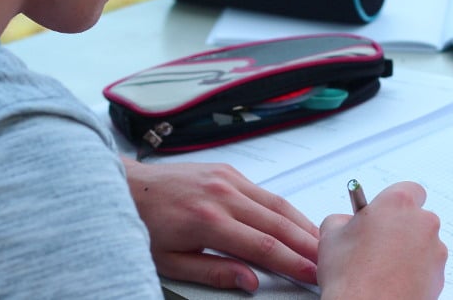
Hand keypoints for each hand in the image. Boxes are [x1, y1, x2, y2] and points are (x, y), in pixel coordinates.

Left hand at [123, 158, 319, 291]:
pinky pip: (263, 191)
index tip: (311, 273)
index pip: (263, 246)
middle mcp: (222, 195)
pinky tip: (293, 220)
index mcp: (208, 221)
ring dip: (301, 223)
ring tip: (318, 241)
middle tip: (326, 259)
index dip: (292, 262)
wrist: (126, 186)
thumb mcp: (170, 262)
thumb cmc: (144, 225)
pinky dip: (283, 207)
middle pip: (278, 222)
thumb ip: (214, 272)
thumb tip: (250, 281)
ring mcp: (227, 178)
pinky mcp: (228, 170)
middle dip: (306, 243)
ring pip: (276, 203)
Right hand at [316, 181, 446, 299]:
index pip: (409, 190)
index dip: (395, 202)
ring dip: (408, 251)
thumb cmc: (351, 276)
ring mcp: (435, 250)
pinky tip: (393, 281)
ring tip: (382, 268)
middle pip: (416, 218)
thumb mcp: (330, 236)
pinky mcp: (439, 275)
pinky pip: (427, 267)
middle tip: (377, 244)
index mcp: (398, 204)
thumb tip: (347, 223)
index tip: (383, 213)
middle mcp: (422, 222)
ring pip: (423, 243)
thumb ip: (342, 220)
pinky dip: (414, 272)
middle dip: (400, 228)